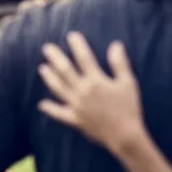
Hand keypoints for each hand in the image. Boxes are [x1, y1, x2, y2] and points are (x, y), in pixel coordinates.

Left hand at [37, 33, 144, 155]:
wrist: (124, 135)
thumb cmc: (129, 108)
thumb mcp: (128, 83)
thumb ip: (119, 63)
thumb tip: (115, 44)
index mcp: (96, 81)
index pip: (84, 58)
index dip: (77, 45)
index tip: (71, 35)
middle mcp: (82, 91)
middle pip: (65, 70)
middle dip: (55, 57)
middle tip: (47, 48)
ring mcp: (76, 106)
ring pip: (58, 88)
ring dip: (49, 77)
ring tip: (42, 68)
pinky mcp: (75, 120)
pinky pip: (59, 114)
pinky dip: (50, 109)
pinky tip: (42, 104)